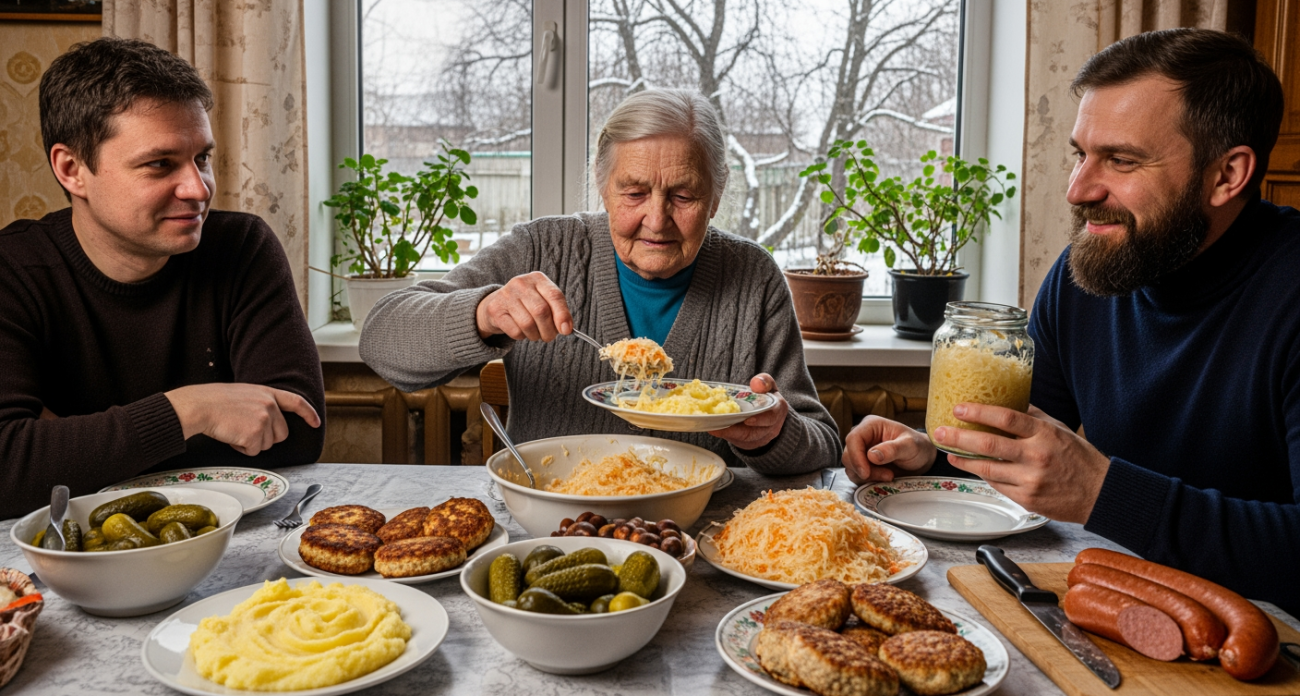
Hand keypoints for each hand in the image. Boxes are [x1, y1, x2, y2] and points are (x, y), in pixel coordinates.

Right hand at [165, 383, 320, 455]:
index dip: (308, 413)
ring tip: (235, 428)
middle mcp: (270, 405)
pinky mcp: (255, 433)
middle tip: (244, 428)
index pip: (296, 402)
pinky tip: (231, 435)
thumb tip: (270, 422)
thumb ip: (262, 403)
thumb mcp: (245, 394)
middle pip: (281, 434)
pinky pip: (253, 451)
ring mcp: (264, 419)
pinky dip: (242, 448)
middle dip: (265, 438)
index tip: (315, 422)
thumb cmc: (215, 400)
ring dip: (251, 443)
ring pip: (267, 445)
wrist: (199, 405)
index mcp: (268, 393)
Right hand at [476, 271, 572, 340]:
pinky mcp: (495, 310)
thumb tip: (566, 328)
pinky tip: (521, 331)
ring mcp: (506, 295)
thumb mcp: (544, 301)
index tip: (566, 330)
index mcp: (538, 278)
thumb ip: (558, 311)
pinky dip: (521, 336)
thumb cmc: (527, 304)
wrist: (497, 304)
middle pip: (541, 311)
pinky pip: (515, 331)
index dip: (562, 315)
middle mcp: (521, 283)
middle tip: (549, 336)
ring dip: (535, 335)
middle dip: (549, 330)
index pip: (555, 296)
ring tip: (535, 334)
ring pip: (528, 324)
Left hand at [709, 374, 787, 450]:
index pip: (771, 417)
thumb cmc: (766, 397)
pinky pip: (739, 442)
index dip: (760, 420)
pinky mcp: (751, 443)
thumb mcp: (768, 385)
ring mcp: (761, 437)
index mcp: (777, 411)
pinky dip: (727, 436)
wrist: (768, 413)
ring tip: (713, 427)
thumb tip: (756, 384)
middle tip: (719, 425)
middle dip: (737, 431)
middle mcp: (772, 427)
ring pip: (745, 439)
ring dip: (729, 434)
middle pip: (755, 433)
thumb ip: (764, 381)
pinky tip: (715, 429)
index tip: (747, 420)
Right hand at [842, 416, 935, 483]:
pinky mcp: (863, 465)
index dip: (856, 456)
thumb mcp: (910, 446)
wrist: (922, 460)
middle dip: (864, 469)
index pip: (853, 439)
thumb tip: (871, 455)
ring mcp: (861, 452)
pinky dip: (868, 480)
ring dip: (868, 476)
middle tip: (887, 475)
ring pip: (851, 467)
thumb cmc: (918, 447)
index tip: (866, 472)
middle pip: (848, 455)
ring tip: (889, 476)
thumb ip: (893, 449)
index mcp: (871, 426)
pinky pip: (856, 476)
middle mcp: (863, 437)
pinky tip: (884, 478)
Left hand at [933, 404, 1109, 522]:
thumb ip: (1034, 417)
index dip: (979, 412)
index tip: (959, 408)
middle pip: (988, 444)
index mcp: (1044, 434)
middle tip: (940, 431)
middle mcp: (1036, 456)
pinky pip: (997, 485)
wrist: (1100, 494)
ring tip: (948, 451)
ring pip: (987, 468)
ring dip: (963, 460)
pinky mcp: (1026, 499)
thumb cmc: (1080, 459)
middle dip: (958, 436)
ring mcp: (1030, 480)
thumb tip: (1009, 400)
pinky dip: (983, 475)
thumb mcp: (1060, 430)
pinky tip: (972, 467)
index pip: (1006, 418)